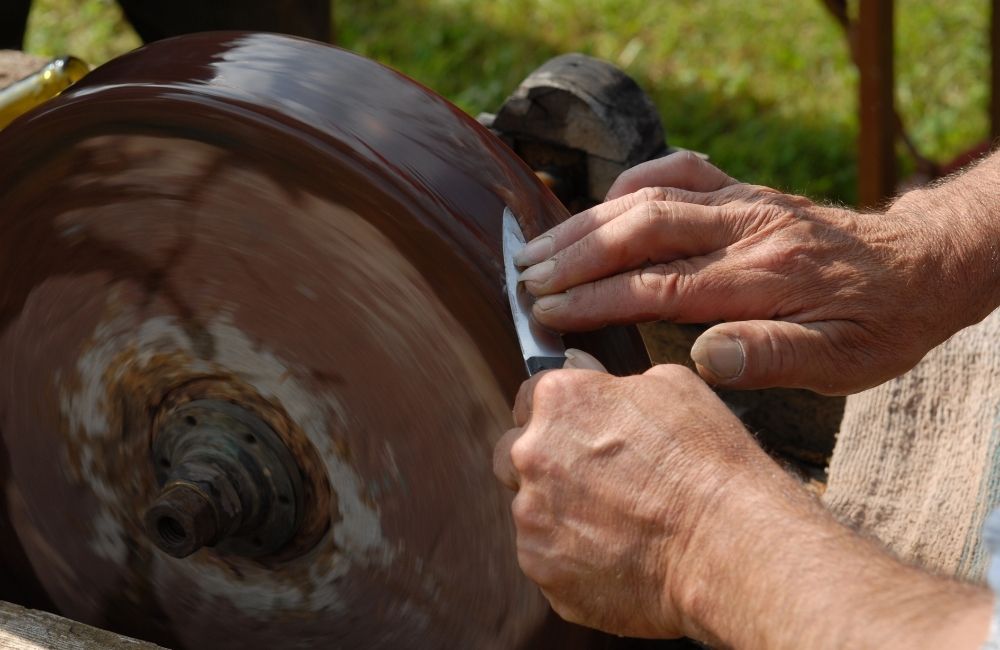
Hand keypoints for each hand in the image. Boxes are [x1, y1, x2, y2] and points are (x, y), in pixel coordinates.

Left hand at [493, 350, 780, 638]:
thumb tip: (591, 377)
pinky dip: (573, 558)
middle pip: (515, 454)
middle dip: (546, 463)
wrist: (727, 547)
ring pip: (531, 511)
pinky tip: (619, 555)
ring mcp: (532, 518)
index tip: (577, 428)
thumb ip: (615, 382)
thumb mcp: (674, 388)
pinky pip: (547, 558)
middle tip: (596, 480)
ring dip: (560, 513)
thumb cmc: (709, 464)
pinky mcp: (543, 570)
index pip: (530, 397)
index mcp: (559, 402)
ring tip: (619, 524)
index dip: (558, 413)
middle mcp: (531, 455)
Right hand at [514, 152, 976, 394]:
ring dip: (589, 221)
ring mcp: (744, 202)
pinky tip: (605, 203)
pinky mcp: (746, 190)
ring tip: (539, 247)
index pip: (660, 286)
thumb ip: (772, 355)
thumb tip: (702, 356)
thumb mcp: (843, 362)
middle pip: (643, 230)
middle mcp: (747, 230)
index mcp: (764, 278)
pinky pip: (682, 169)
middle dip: (576, 254)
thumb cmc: (879, 324)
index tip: (547, 312)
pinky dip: (636, 181)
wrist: (922, 266)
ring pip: (651, 197)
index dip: (596, 298)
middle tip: (524, 278)